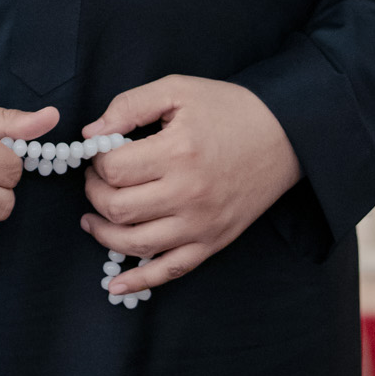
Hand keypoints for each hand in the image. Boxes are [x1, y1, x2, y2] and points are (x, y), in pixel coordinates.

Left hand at [80, 75, 299, 295]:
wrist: (283, 135)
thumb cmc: (228, 109)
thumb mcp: (178, 90)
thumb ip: (129, 106)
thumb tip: (91, 134)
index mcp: (177, 152)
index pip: (114, 170)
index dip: (97, 161)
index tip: (101, 152)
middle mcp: (188, 194)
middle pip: (118, 208)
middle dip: (95, 194)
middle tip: (96, 179)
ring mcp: (200, 224)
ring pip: (135, 244)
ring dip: (104, 233)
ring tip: (92, 218)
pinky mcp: (212, 242)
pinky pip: (170, 271)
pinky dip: (139, 281)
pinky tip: (116, 285)